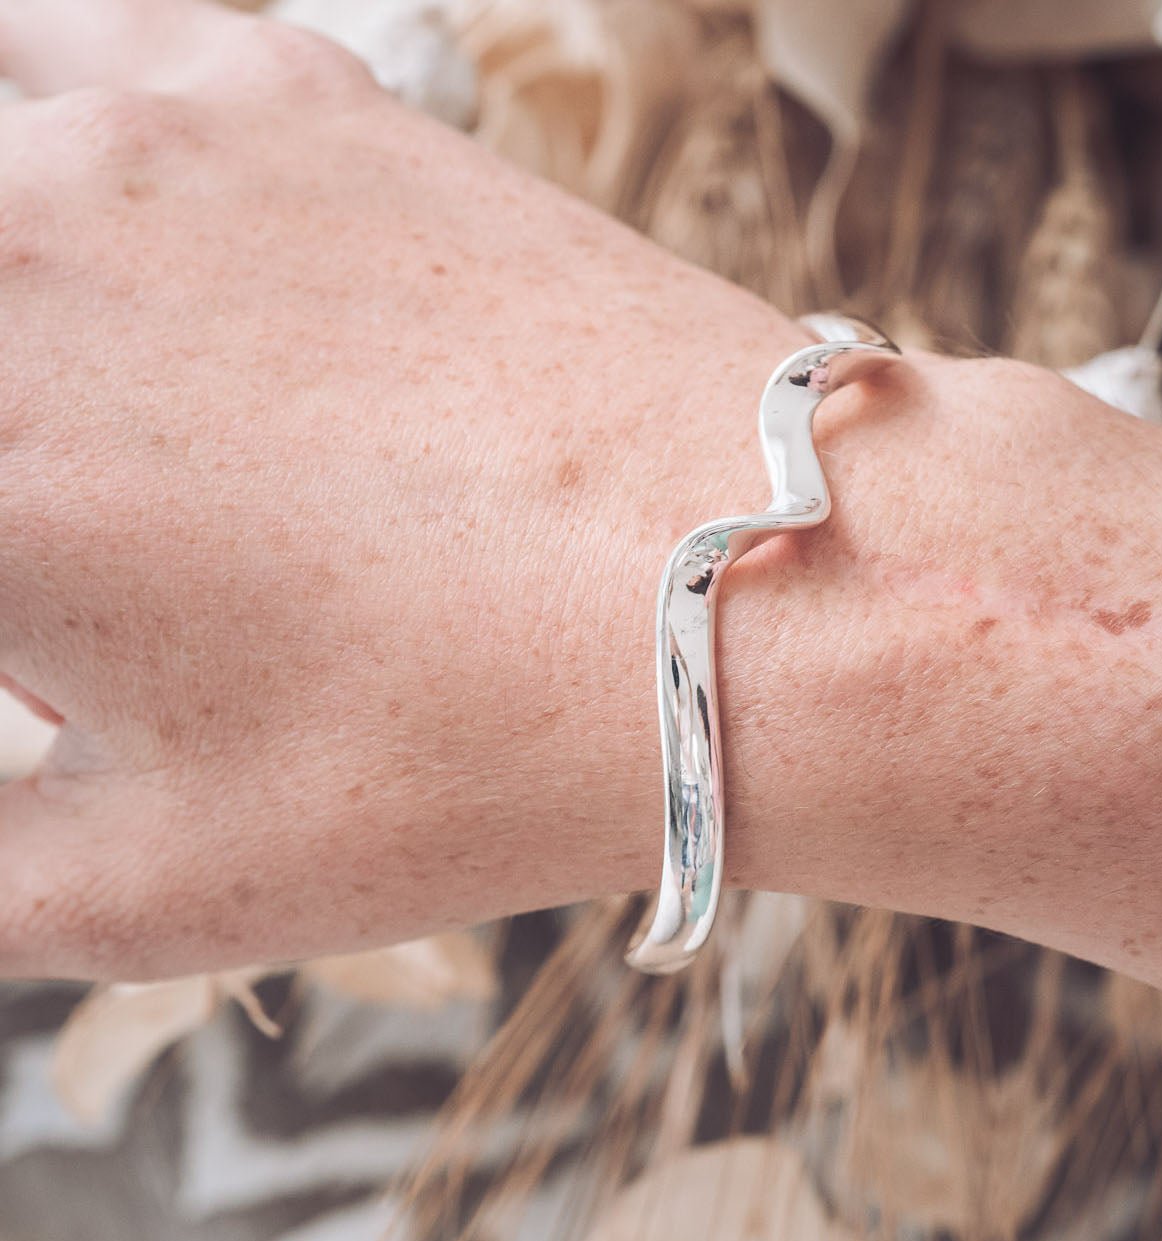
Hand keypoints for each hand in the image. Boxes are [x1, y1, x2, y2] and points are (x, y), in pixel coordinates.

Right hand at [0, 0, 812, 976]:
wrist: (738, 596)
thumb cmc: (469, 755)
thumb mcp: (153, 885)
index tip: (38, 600)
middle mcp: (10, 267)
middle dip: (15, 460)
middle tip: (75, 520)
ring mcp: (131, 141)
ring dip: (12, 277)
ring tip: (84, 400)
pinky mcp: (271, 88)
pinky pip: (62, 38)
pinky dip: (36, 109)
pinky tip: (76, 209)